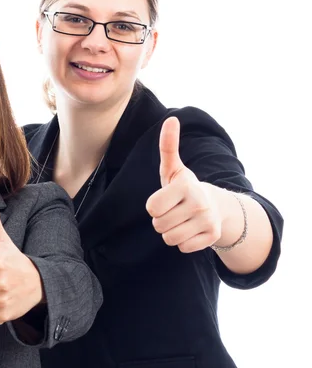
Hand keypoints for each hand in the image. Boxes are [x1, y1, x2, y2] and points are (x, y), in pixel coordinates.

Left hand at [145, 117, 221, 252]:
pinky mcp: (212, 237)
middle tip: (174, 210)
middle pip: (159, 225)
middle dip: (162, 219)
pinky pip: (182, 248)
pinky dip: (183, 242)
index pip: (151, 208)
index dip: (154, 205)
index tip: (166, 198)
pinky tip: (191, 229)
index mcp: (185, 185)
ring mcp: (208, 221)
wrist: (215, 205)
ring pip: (169, 238)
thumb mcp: (173, 168)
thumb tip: (171, 119)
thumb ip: (168, 146)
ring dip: (171, 231)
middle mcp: (199, 203)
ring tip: (181, 219)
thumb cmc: (184, 186)